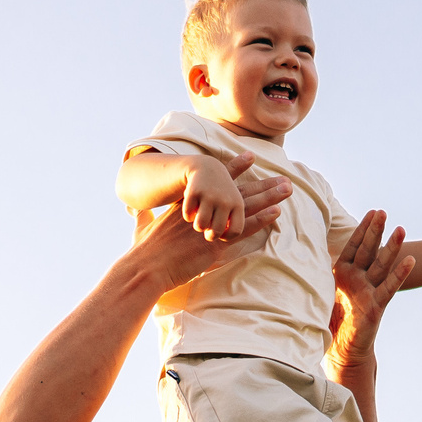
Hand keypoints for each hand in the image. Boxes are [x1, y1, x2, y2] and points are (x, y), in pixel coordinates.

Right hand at [135, 155, 288, 289]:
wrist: (147, 265)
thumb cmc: (143, 250)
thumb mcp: (141, 228)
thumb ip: (142, 218)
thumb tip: (134, 211)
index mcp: (190, 204)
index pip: (216, 181)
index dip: (234, 168)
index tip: (249, 157)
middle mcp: (204, 209)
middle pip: (239, 191)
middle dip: (262, 184)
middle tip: (282, 176)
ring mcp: (211, 224)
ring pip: (246, 206)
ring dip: (269, 197)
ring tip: (287, 188)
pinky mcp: (216, 241)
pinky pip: (244, 227)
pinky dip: (261, 219)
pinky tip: (276, 212)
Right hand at [181, 156, 248, 240]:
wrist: (205, 167)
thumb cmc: (220, 190)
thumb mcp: (235, 199)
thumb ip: (238, 218)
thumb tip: (232, 235)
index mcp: (238, 204)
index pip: (235, 231)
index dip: (227, 237)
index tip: (221, 236)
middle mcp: (225, 200)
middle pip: (217, 231)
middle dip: (210, 235)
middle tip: (207, 233)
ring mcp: (209, 196)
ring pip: (201, 225)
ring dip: (198, 226)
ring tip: (199, 223)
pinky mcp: (194, 192)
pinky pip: (188, 215)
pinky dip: (188, 216)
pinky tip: (189, 214)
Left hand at [327, 209, 412, 368]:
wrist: (340, 350)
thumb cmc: (330, 321)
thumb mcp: (319, 293)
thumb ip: (317, 274)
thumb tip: (300, 253)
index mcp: (343, 274)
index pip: (353, 246)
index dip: (362, 229)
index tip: (372, 212)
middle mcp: (358, 279)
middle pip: (368, 250)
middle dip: (375, 231)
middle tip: (383, 212)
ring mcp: (369, 291)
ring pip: (381, 265)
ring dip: (391, 247)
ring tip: (401, 228)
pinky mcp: (376, 306)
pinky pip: (389, 288)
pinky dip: (399, 274)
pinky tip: (410, 260)